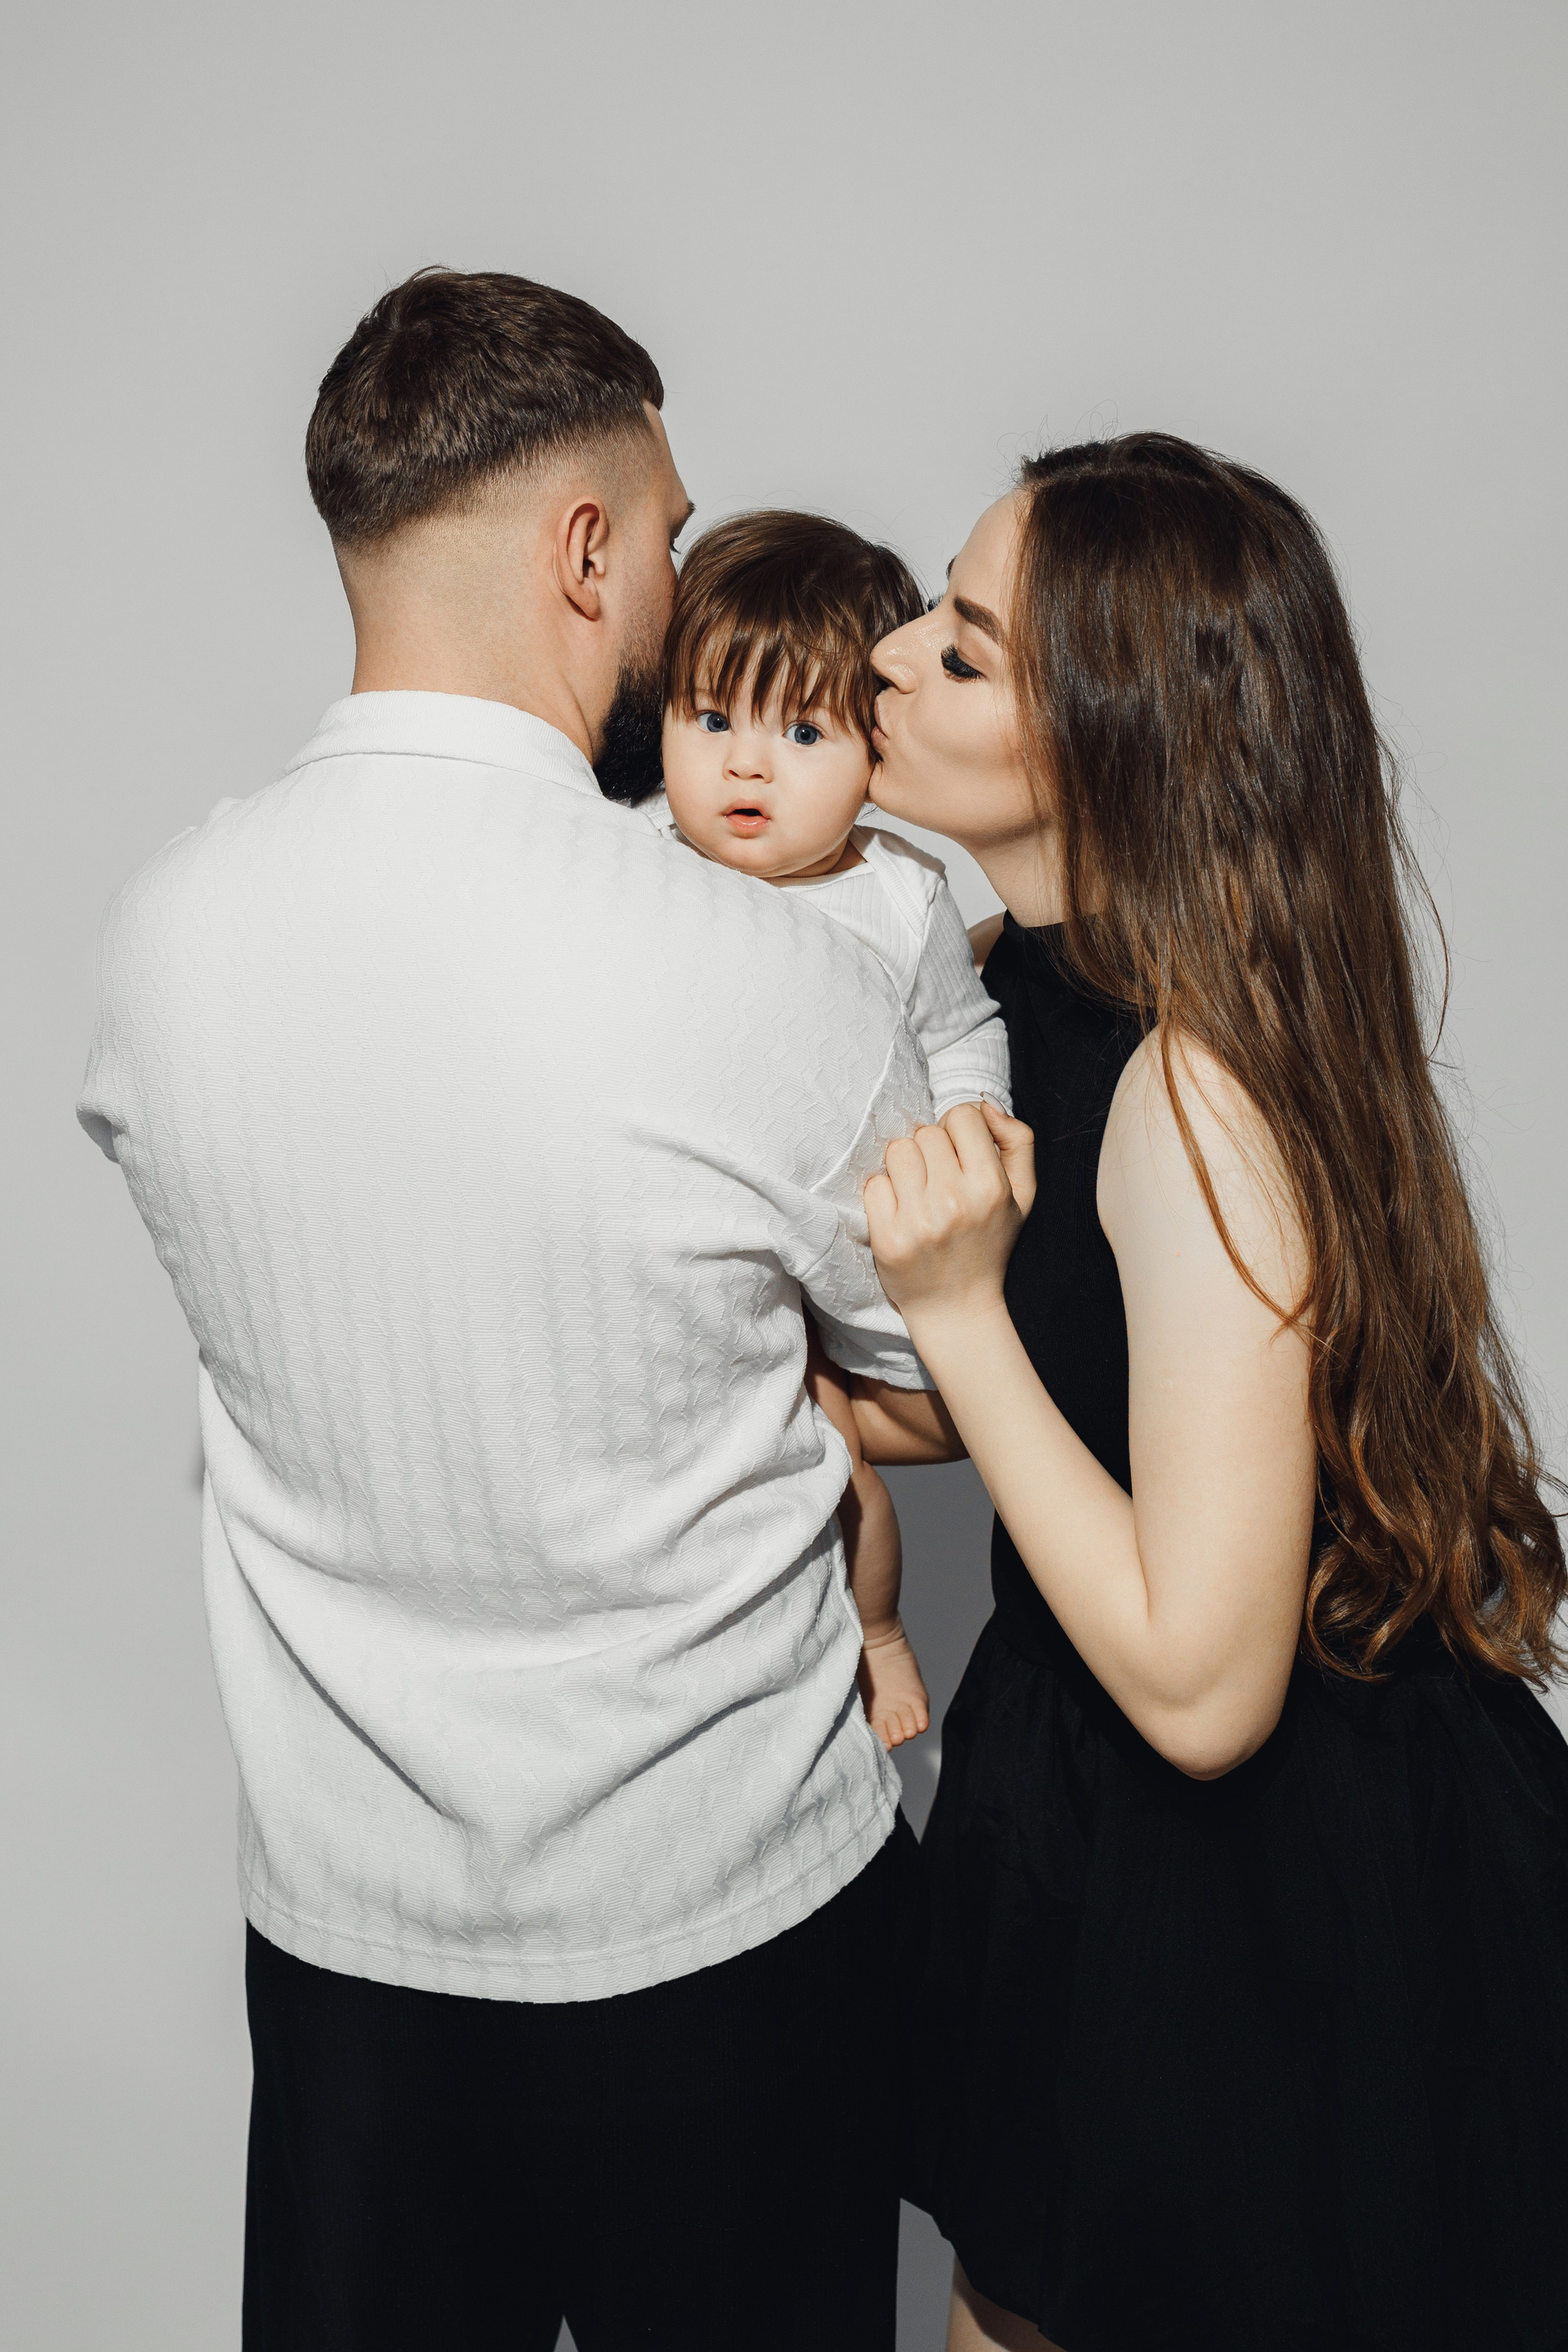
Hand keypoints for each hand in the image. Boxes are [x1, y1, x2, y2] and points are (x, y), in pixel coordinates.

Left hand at [865, 1100, 1035, 1323]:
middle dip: (931, 1150)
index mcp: (991, 1186)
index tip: (959, 1153)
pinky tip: (901, 1212)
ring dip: (905, 1167)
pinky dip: (884, 1194)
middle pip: (926, 1132)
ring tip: (919, 1193)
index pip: (962, 1115)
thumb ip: (1017, 1140)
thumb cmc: (989, 1243)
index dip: (959, 1129)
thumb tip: (982, 1102)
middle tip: (939, 1180)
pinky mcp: (887, 1238)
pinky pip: (874, 1184)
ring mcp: (919, 1220)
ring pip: (898, 1151)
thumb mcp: (1023, 1194)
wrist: (957, 1307)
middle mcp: (955, 1201)